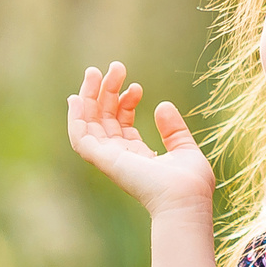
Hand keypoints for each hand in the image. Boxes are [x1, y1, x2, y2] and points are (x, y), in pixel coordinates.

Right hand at [66, 62, 214, 216]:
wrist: (186, 199)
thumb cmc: (190, 184)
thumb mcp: (185, 149)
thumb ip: (174, 129)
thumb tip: (162, 105)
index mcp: (138, 156)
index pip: (121, 125)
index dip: (124, 102)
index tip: (137, 86)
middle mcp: (121, 157)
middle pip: (104, 120)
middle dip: (107, 92)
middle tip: (116, 67)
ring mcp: (110, 159)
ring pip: (89, 124)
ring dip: (89, 97)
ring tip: (95, 71)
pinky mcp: (103, 160)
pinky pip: (80, 137)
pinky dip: (75, 118)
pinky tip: (76, 97)